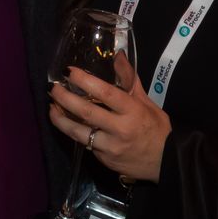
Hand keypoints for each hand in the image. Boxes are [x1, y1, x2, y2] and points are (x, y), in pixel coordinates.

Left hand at [49, 63, 170, 182]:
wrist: (166, 163)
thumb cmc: (156, 129)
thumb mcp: (146, 102)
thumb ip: (129, 80)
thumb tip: (118, 55)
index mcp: (132, 111)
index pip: (105, 93)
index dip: (84, 80)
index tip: (69, 71)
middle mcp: (120, 129)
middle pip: (86, 112)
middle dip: (64, 98)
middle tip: (52, 88)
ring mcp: (110, 147)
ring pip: (78, 132)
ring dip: (60, 119)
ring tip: (51, 108)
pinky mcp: (104, 160)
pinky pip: (85, 144)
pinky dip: (74, 132)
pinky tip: (66, 123)